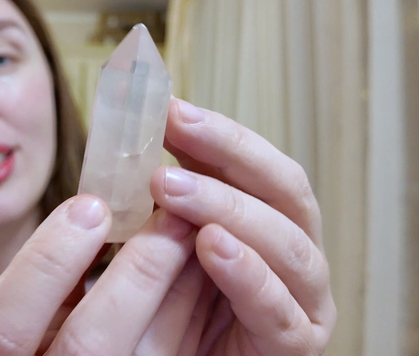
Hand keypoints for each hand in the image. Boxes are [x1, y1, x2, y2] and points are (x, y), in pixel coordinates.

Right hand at [0, 194, 198, 355]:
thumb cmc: (20, 341)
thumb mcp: (12, 313)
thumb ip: (41, 280)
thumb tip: (92, 215)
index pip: (4, 327)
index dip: (46, 263)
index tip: (89, 206)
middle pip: (90, 342)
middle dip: (135, 272)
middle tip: (168, 214)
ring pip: (150, 354)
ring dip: (179, 287)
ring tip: (194, 231)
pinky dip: (192, 310)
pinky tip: (199, 269)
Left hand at [148, 98, 336, 354]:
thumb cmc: (169, 304)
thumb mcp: (163, 240)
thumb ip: (163, 200)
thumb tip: (134, 138)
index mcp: (269, 222)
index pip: (257, 166)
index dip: (218, 132)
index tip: (168, 106)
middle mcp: (294, 253)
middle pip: (283, 189)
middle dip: (228, 153)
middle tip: (173, 127)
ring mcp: (302, 298)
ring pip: (286, 243)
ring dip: (227, 207)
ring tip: (169, 187)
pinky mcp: (293, 343)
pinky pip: (277, 308)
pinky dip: (248, 273)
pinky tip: (211, 246)